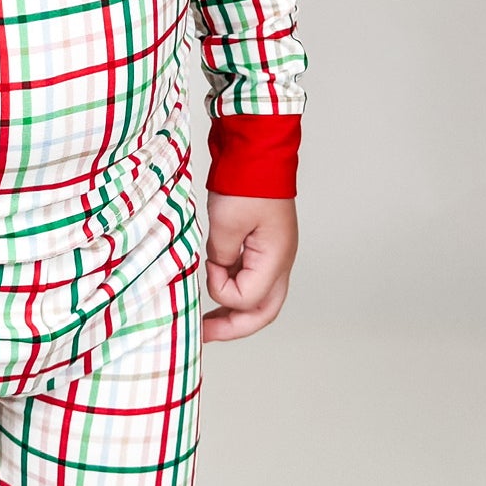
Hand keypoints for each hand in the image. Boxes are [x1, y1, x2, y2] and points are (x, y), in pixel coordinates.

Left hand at [201, 191, 297, 341]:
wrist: (258, 149)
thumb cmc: (247, 182)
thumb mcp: (226, 222)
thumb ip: (220, 255)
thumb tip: (216, 269)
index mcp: (276, 259)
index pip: (247, 298)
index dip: (221, 288)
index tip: (208, 264)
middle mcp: (279, 261)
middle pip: (262, 311)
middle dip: (233, 327)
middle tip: (205, 335)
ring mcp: (272, 252)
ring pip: (258, 296)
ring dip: (233, 310)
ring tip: (207, 322)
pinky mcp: (261, 242)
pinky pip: (250, 276)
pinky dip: (232, 286)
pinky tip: (215, 284)